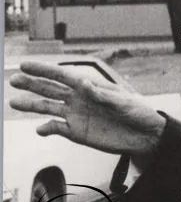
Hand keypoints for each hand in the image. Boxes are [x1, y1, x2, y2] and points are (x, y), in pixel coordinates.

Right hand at [9, 61, 165, 157]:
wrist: (146, 136)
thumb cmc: (139, 113)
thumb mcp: (124, 102)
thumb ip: (102, 95)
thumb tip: (83, 84)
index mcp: (90, 86)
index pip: (62, 75)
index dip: (44, 69)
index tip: (25, 65)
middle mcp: (79, 99)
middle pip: (50, 89)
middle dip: (31, 84)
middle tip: (13, 80)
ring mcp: (76, 115)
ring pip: (48, 108)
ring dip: (31, 105)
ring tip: (14, 102)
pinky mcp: (77, 132)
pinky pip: (57, 129)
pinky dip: (47, 129)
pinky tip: (40, 129)